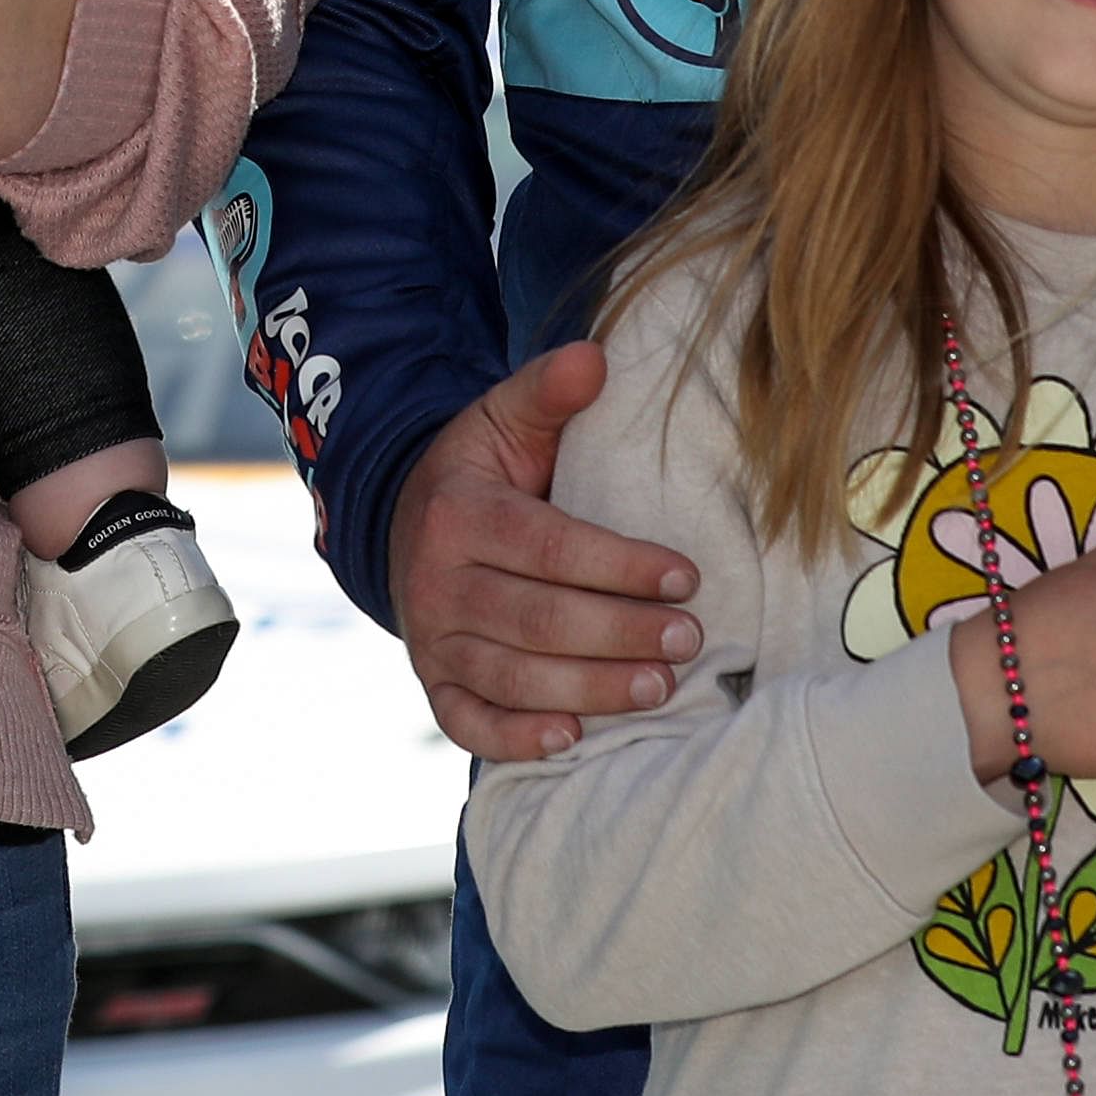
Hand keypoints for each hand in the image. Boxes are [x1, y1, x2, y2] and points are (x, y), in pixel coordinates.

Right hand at [393, 343, 702, 761]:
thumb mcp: (505, 420)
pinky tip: (572, 737)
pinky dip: (517, 737)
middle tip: (690, 638)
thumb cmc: (482, 473)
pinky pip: (469, 722)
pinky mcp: (433, 683)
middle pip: (536, 619)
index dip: (619, 565)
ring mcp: (432, 639)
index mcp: (459, 512)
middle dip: (620, 633)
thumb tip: (595, 358)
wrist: (405, 522)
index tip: (687, 575)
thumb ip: (548, 391)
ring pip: (513, 676)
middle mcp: (437, 581)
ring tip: (661, 687)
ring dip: (591, 687)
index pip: (548, 547)